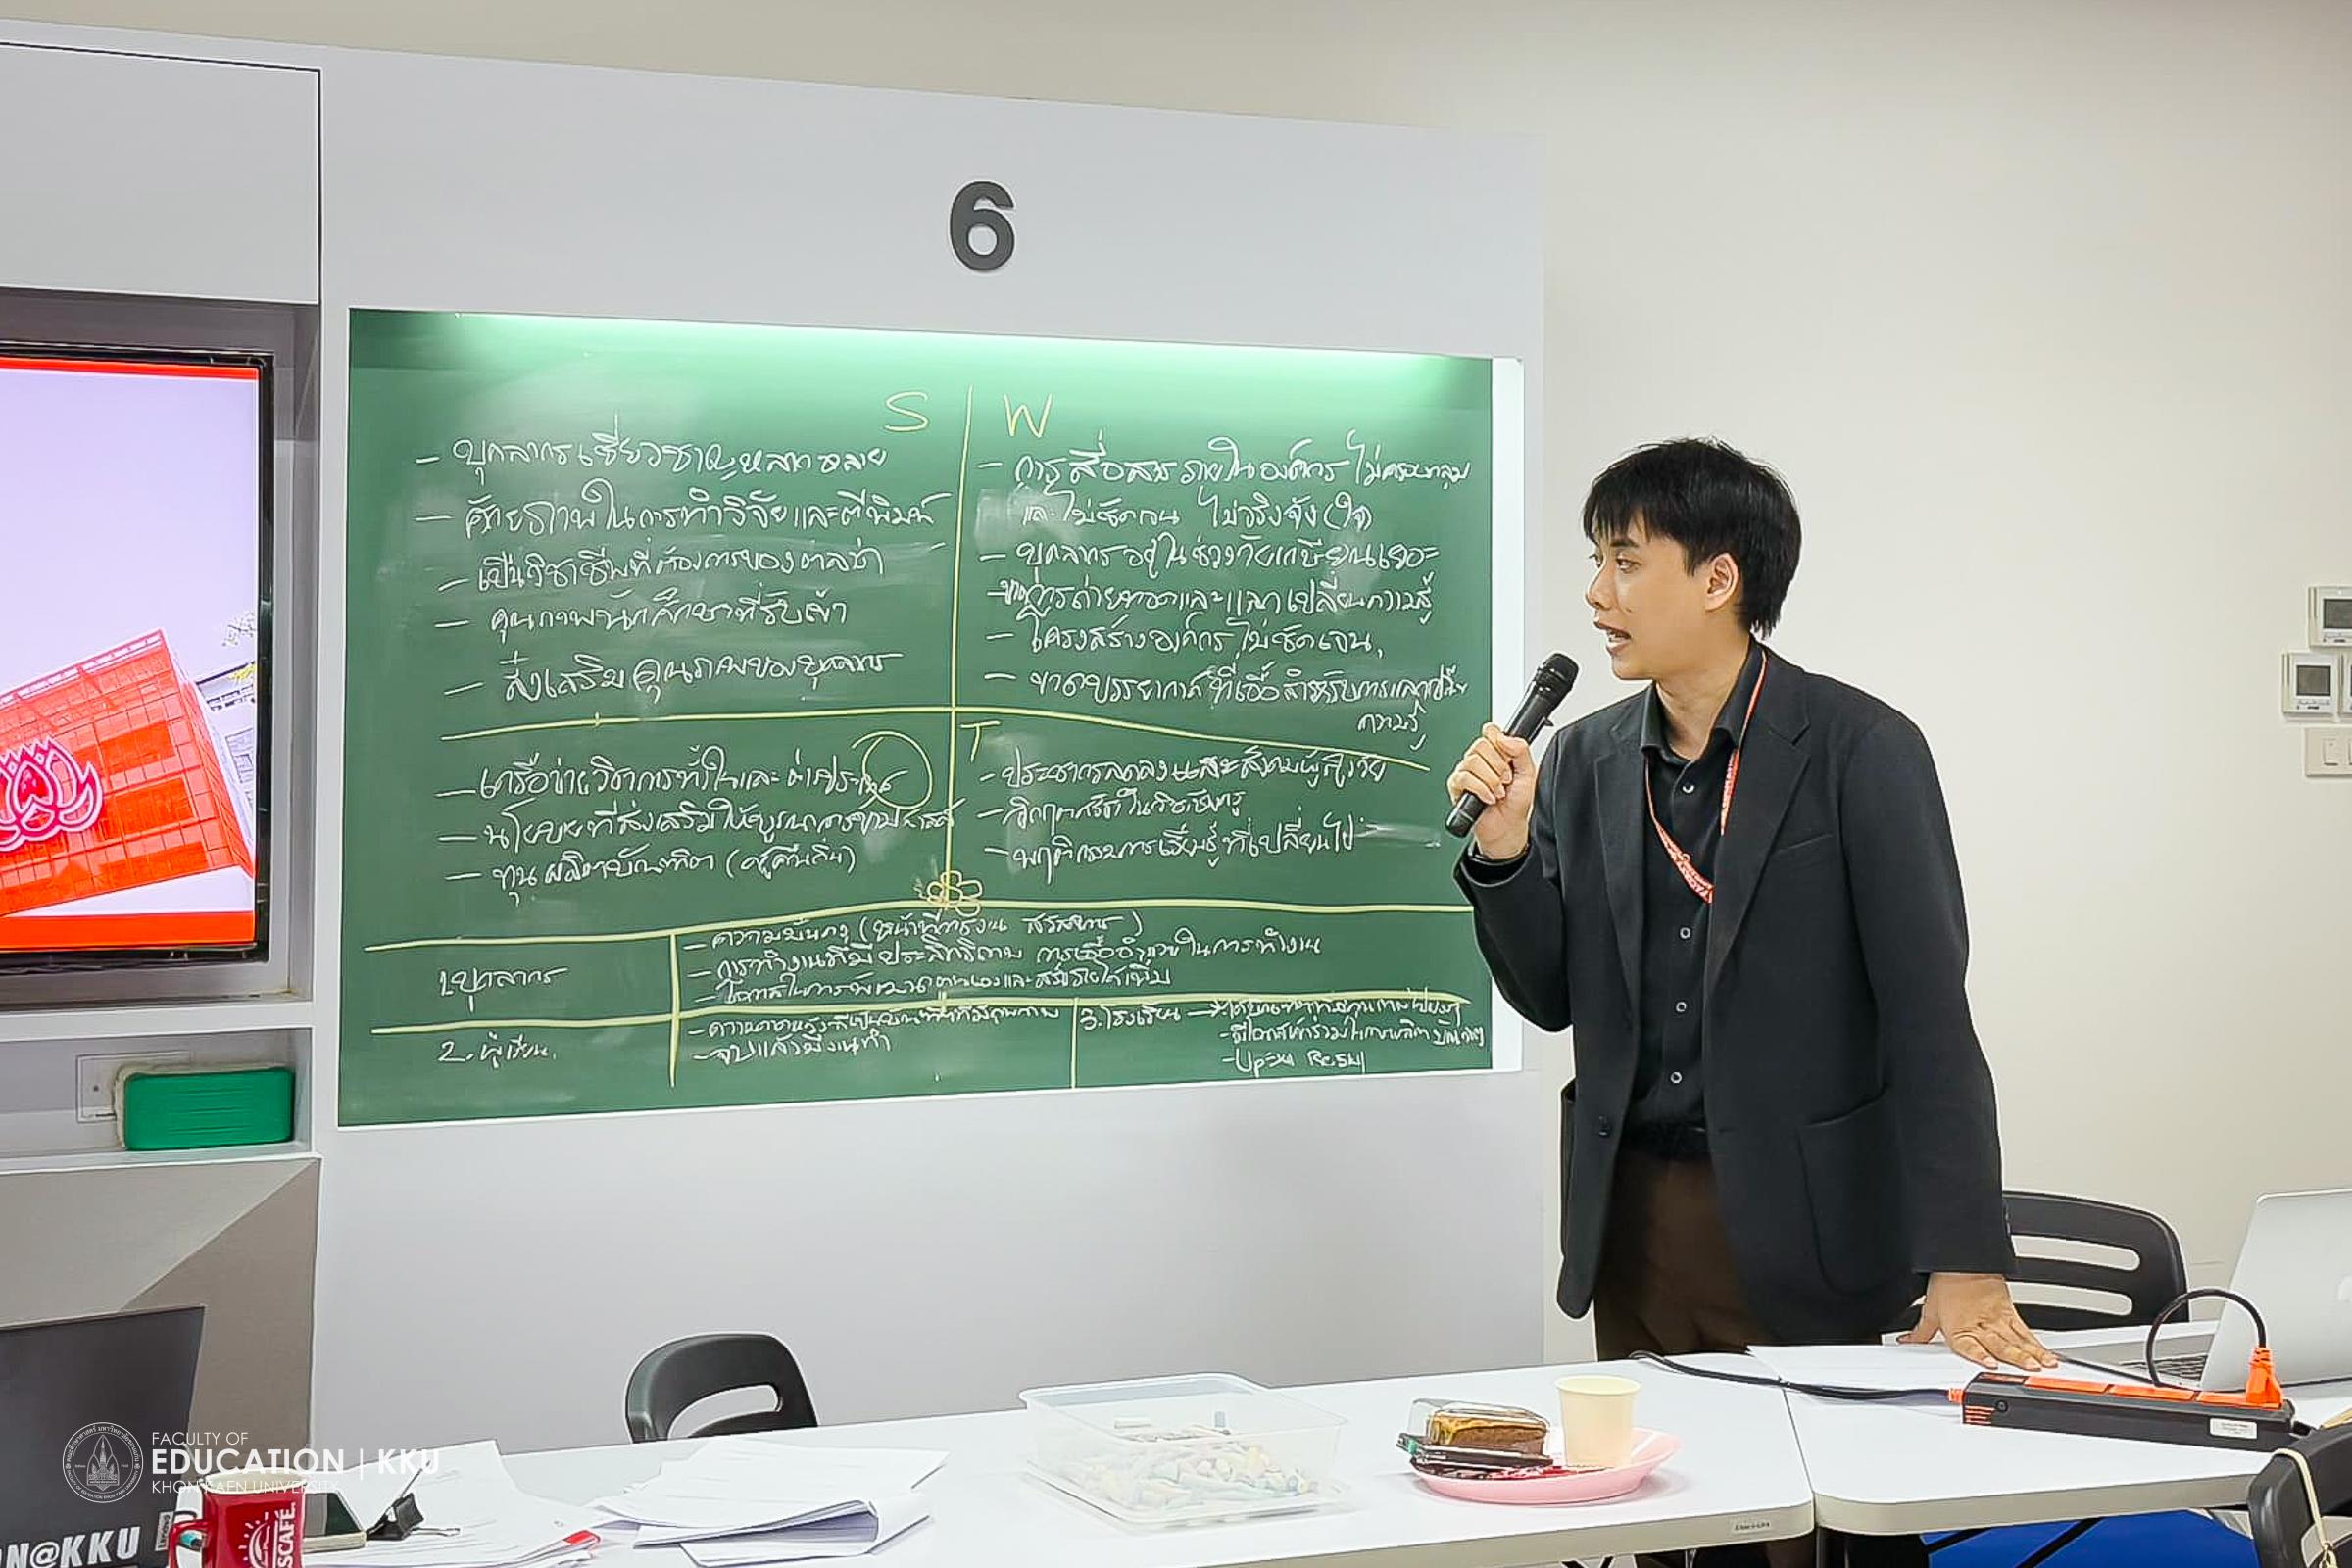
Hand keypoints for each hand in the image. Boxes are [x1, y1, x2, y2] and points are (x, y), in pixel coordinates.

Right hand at [1446, 723, 1537, 859]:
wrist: (1508, 826)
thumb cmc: (1516, 802)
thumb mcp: (1528, 773)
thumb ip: (1520, 750)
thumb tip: (1503, 736)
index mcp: (1494, 753)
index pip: (1490, 732)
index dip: (1500, 744)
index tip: (1509, 760)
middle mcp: (1478, 760)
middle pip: (1480, 745)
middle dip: (1498, 765)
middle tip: (1506, 780)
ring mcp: (1465, 772)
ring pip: (1472, 761)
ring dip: (1491, 780)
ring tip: (1498, 792)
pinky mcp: (1456, 787)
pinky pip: (1463, 778)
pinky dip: (1480, 789)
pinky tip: (1488, 797)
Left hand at [1903, 1273, 2058, 1370]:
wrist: (1963, 1261)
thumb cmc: (1946, 1284)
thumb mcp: (1929, 1310)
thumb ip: (1920, 1333)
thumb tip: (1907, 1342)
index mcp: (1960, 1330)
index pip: (1971, 1346)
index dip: (1980, 1356)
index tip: (1991, 1364)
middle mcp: (1982, 1326)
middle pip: (2001, 1344)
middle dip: (2017, 1357)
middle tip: (2031, 1368)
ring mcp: (1998, 1321)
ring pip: (2017, 1339)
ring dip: (2032, 1352)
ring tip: (2044, 1364)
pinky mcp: (2010, 1313)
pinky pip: (2024, 1331)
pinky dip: (2036, 1343)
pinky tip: (2045, 1354)